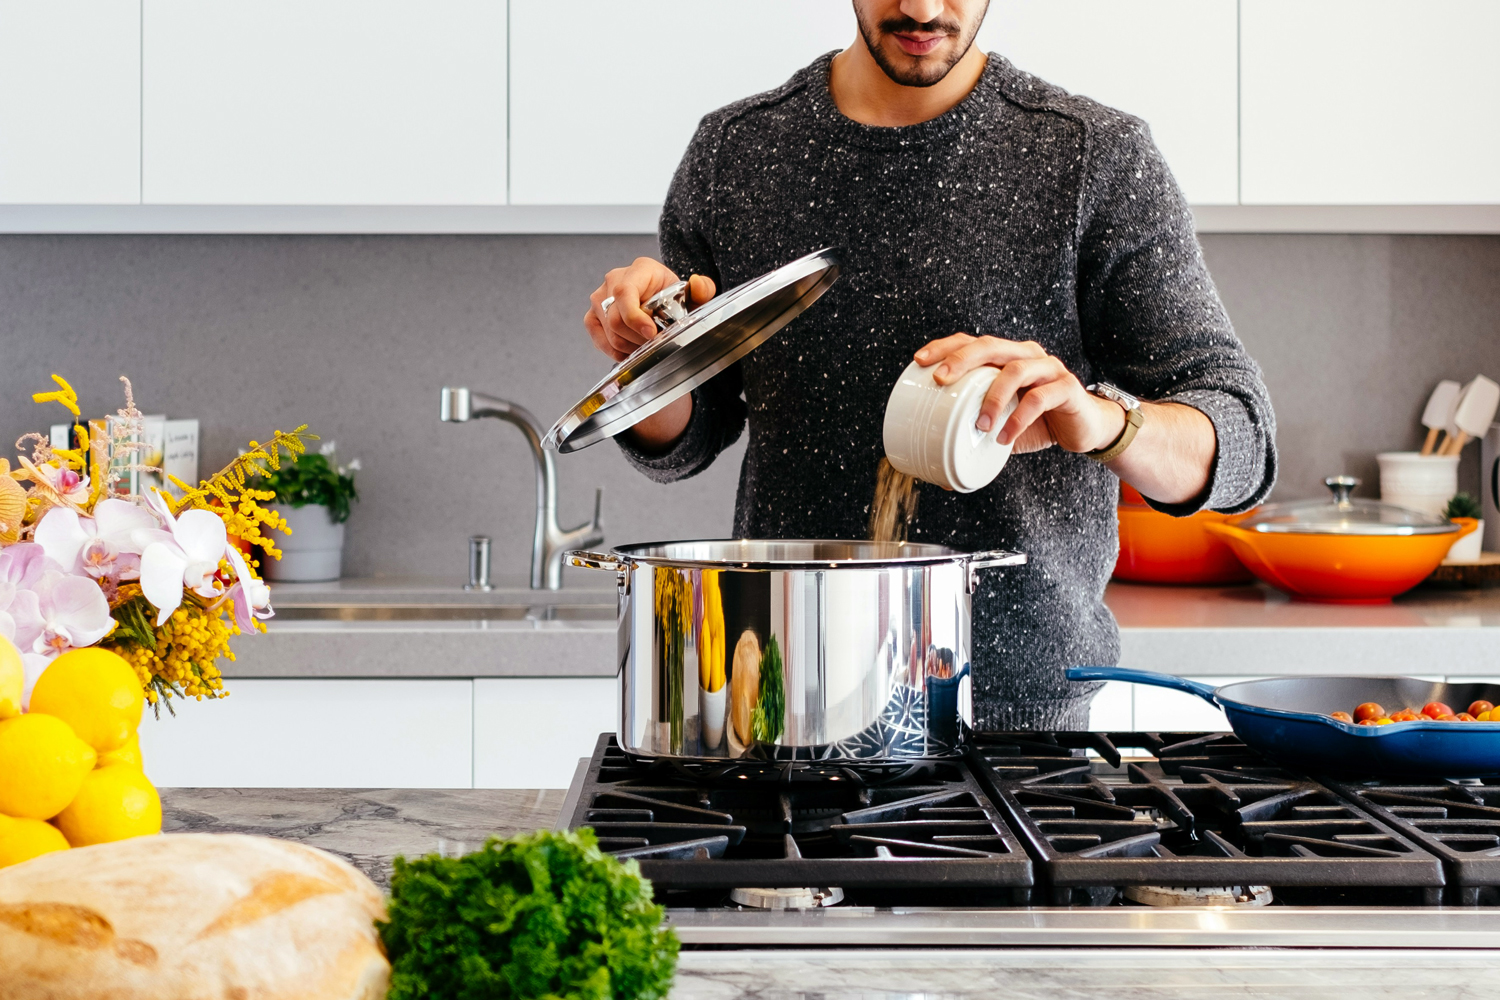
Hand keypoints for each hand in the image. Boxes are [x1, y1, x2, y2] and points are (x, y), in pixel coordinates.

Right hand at [584, 258, 716, 361]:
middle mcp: (614, 280)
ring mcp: (599, 298)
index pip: (624, 293)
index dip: (634, 317)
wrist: (660, 300)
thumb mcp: (692, 295)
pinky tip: (632, 350)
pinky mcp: (592, 316)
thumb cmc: (674, 297)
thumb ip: (702, 290)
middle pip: (615, 319)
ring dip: (630, 346)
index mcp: (639, 270)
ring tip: (646, 346)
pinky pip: (600, 340)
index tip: (651, 334)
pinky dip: (616, 351)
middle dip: (637, 338)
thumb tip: (698, 283)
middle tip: (655, 344)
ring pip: (609, 332)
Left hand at [913, 334, 1125, 454]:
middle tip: (941, 380)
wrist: (1085, 430)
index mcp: (1007, 357)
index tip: (919, 361)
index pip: (972, 342)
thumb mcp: (1001, 424)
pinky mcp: (1067, 388)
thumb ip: (976, 432)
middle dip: (961, 359)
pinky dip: (1019, 418)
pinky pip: (1040, 398)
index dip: (945, 347)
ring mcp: (1049, 368)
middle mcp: (1027, 355)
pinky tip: (1006, 436)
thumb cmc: (1038, 423)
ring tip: (979, 424)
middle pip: (991, 345)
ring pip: (1015, 370)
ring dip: (993, 396)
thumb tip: (939, 469)